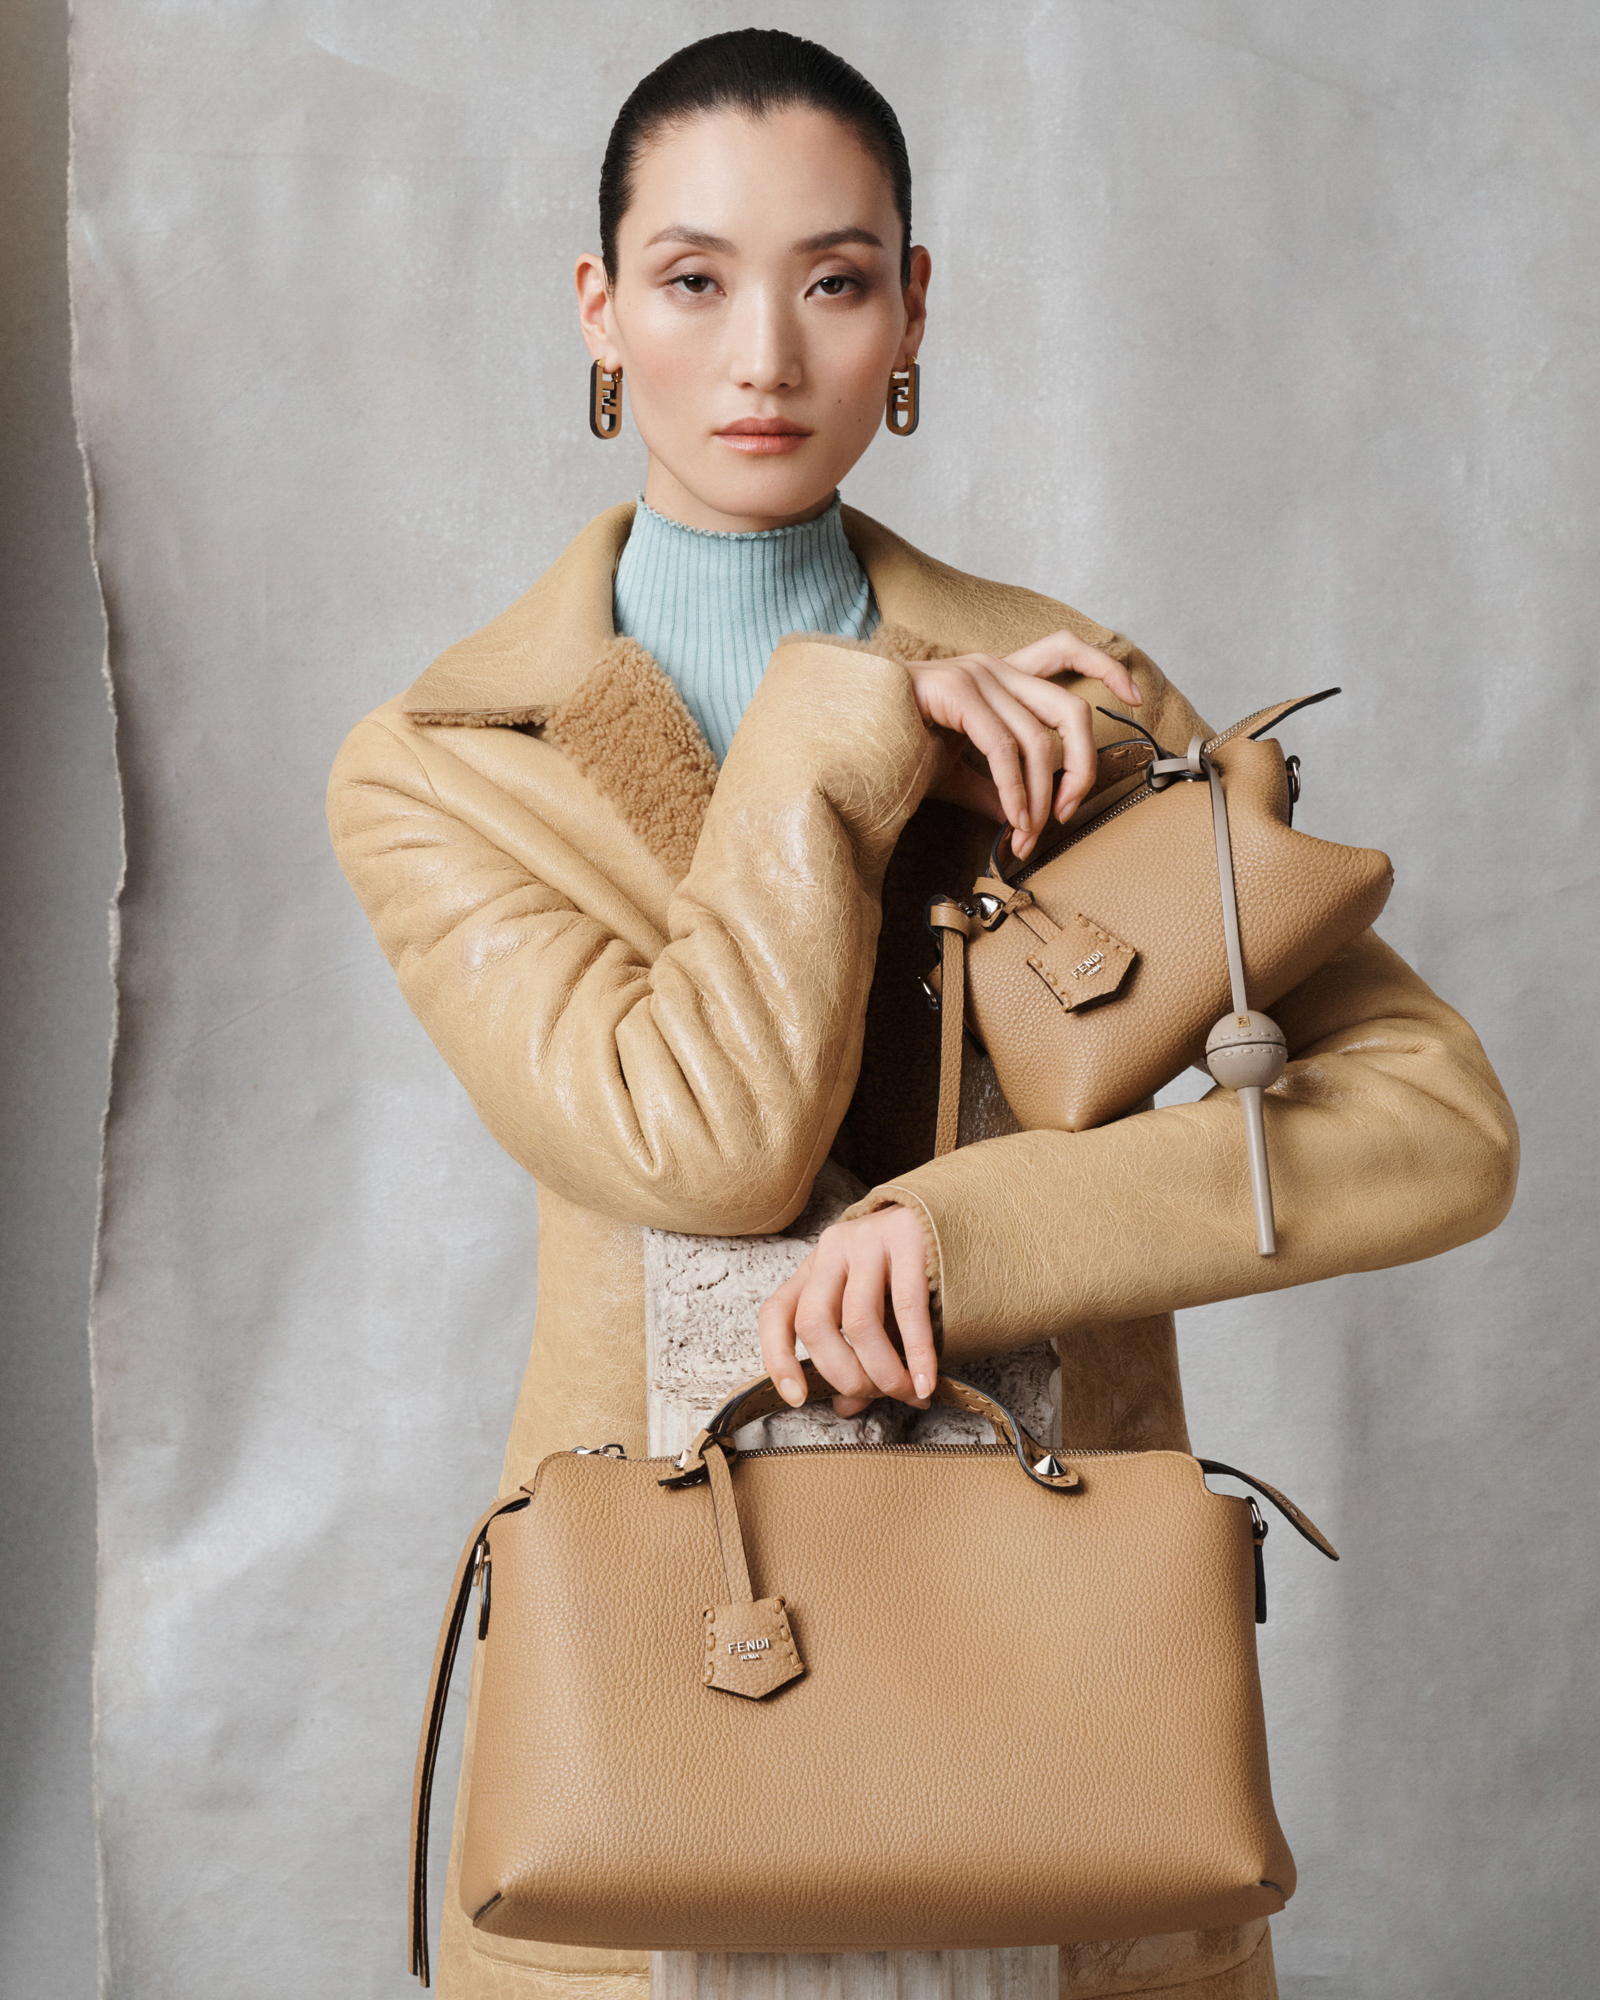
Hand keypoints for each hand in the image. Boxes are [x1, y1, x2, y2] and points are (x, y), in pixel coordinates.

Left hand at [758, 1208, 937, 1416]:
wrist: (953, 1214)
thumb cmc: (908, 1272)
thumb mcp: (874, 1311)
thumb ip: (857, 1357)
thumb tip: (845, 1407)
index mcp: (814, 1270)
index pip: (776, 1314)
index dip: (778, 1358)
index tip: (797, 1397)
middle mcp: (831, 1250)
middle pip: (814, 1323)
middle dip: (845, 1375)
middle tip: (878, 1396)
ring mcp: (866, 1240)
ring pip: (858, 1321)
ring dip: (884, 1371)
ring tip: (910, 1393)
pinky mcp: (906, 1236)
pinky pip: (907, 1307)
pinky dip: (917, 1353)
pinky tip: (926, 1379)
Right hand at [907, 630, 1141, 859]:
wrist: (843, 731)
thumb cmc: (893, 746)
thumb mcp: (955, 772)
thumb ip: (994, 788)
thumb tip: (1024, 820)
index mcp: (997, 673)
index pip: (1065, 648)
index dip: (1106, 667)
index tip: (1135, 696)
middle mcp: (993, 666)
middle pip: (1071, 708)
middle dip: (1082, 765)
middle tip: (1070, 810)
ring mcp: (975, 676)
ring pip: (1040, 737)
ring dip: (1040, 796)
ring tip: (1029, 833)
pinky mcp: (956, 693)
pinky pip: (1003, 748)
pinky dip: (1014, 791)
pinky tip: (1012, 819)